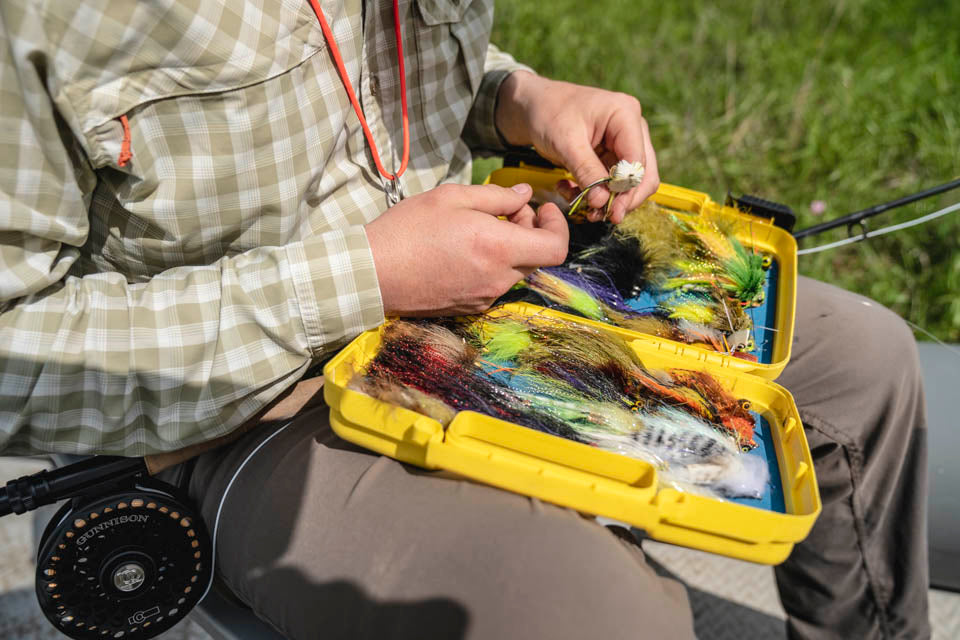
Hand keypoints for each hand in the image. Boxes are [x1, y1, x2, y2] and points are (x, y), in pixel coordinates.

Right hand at [365, 183, 567, 315]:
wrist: (372, 274)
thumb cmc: (408, 230)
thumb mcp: (452, 197)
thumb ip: (497, 196)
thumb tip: (526, 195)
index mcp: (499, 249)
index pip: (556, 248)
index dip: (559, 226)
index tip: (543, 209)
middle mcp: (498, 279)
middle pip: (536, 257)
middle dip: (530, 231)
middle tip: (506, 210)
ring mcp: (484, 298)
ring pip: (515, 270)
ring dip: (510, 248)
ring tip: (478, 228)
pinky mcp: (469, 308)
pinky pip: (494, 284)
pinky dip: (492, 265)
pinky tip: (463, 250)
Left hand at [495, 72, 659, 222]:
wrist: (534, 106)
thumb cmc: (548, 113)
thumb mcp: (565, 142)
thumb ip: (586, 171)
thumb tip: (602, 201)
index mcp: (625, 114)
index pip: (638, 161)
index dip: (627, 189)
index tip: (609, 210)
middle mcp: (632, 128)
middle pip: (643, 174)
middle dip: (623, 199)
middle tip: (603, 217)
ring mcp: (624, 143)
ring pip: (629, 183)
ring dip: (609, 200)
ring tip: (585, 209)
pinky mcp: (612, 156)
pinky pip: (613, 183)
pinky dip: (596, 194)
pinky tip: (573, 192)